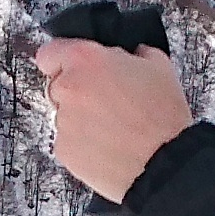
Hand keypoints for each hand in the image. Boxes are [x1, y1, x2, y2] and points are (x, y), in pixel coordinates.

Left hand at [33, 37, 192, 201]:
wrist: (164, 162)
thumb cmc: (162, 117)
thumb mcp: (158, 67)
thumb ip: (131, 55)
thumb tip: (128, 57)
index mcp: (86, 60)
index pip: (50, 53)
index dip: (61, 61)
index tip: (72, 69)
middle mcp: (68, 88)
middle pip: (57, 86)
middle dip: (77, 92)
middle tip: (106, 102)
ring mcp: (63, 122)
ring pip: (63, 116)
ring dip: (81, 120)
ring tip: (113, 129)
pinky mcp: (64, 151)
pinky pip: (68, 142)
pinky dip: (83, 144)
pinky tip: (108, 146)